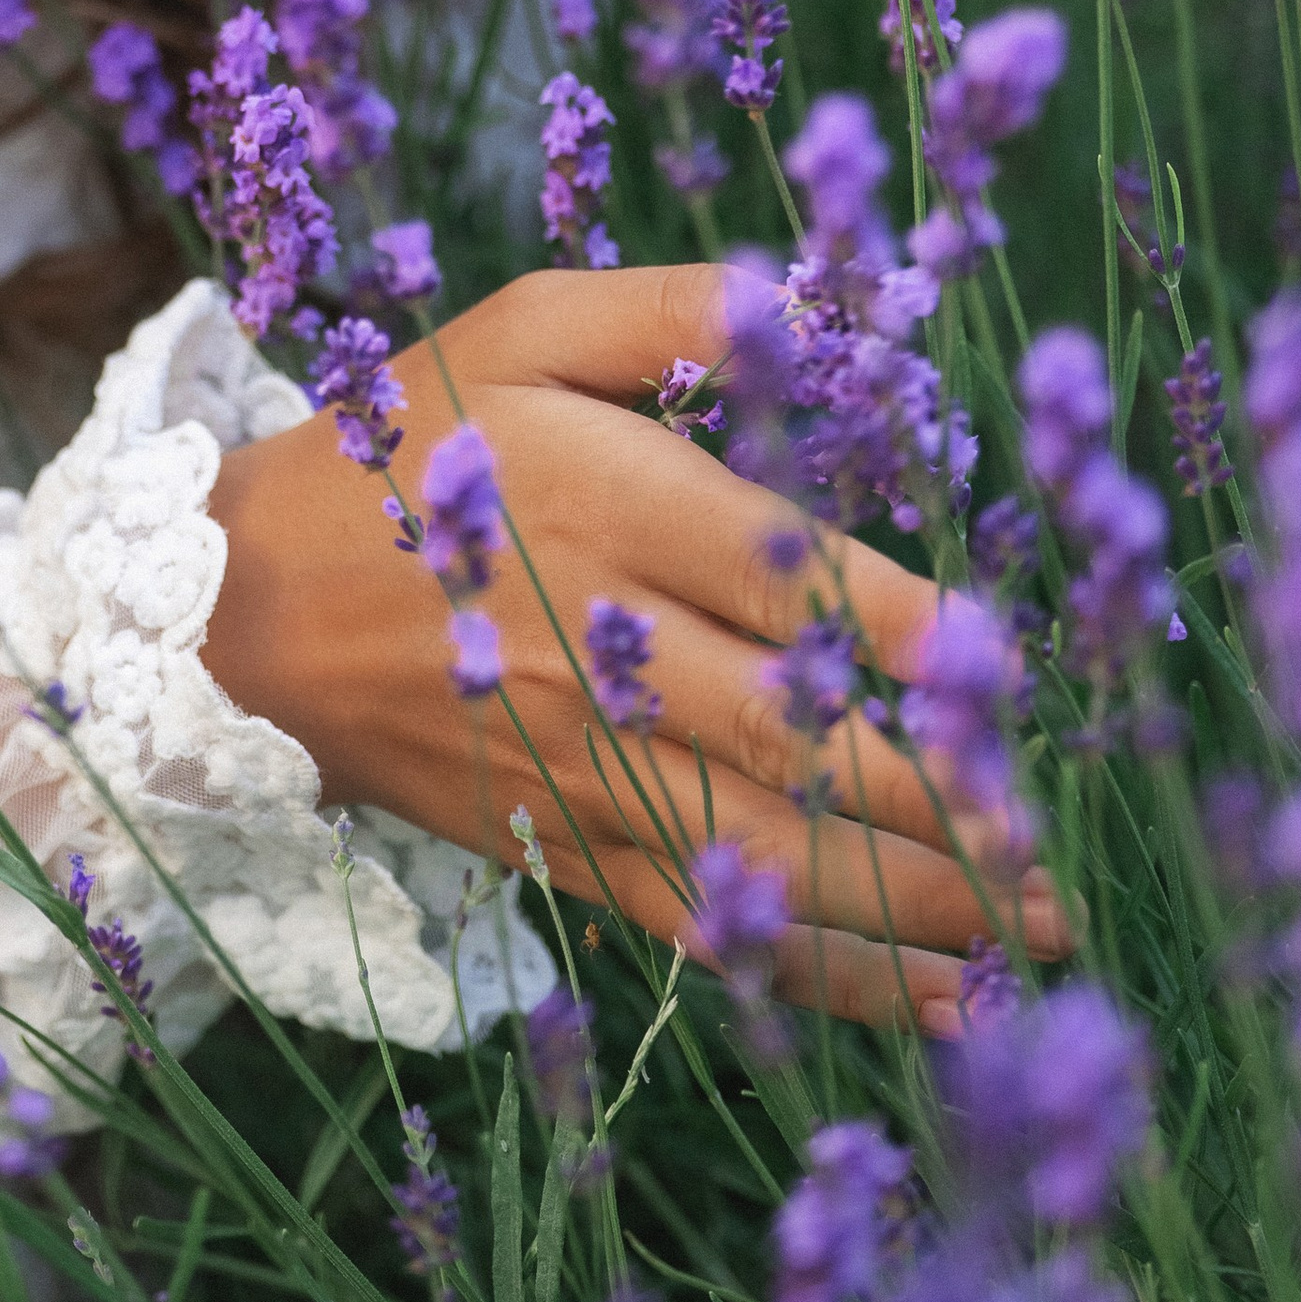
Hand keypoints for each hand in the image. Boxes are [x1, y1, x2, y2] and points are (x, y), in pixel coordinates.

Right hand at [204, 261, 1063, 1034]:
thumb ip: (669, 311)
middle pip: (796, 741)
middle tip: (1054, 837)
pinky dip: (831, 974)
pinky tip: (941, 1000)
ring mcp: (584, 764)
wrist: (246, 605)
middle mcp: (604, 646)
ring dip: (914, 905)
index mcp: (609, 504)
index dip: (909, 634)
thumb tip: (811, 301)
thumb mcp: (521, 328)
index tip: (1012, 669)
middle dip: (940, 798)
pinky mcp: (565, 845)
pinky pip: (713, 924)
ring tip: (1041, 931)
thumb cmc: (407, 447)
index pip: (788, 581)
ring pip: (770, 857)